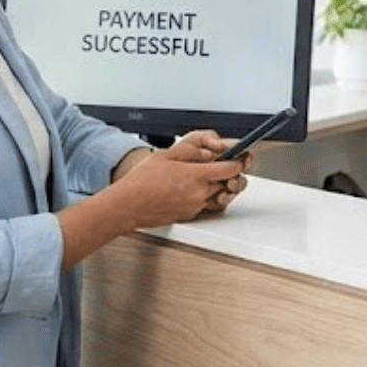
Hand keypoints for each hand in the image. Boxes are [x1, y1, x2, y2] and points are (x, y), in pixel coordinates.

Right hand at [116, 130, 245, 225]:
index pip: (229, 169)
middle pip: (226, 183)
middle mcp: (198, 193)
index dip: (237, 162)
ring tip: (201, 176)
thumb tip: (209, 152)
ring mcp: (194, 206)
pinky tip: (189, 188)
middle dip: (226, 174)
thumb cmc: (141, 181)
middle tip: (220, 164)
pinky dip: (203, 195)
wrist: (128, 206)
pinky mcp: (189, 215)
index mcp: (194, 176)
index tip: (238, 157)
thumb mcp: (166, 155)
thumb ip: (191, 151)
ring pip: (216, 194)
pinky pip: (204, 204)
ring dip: (215, 185)